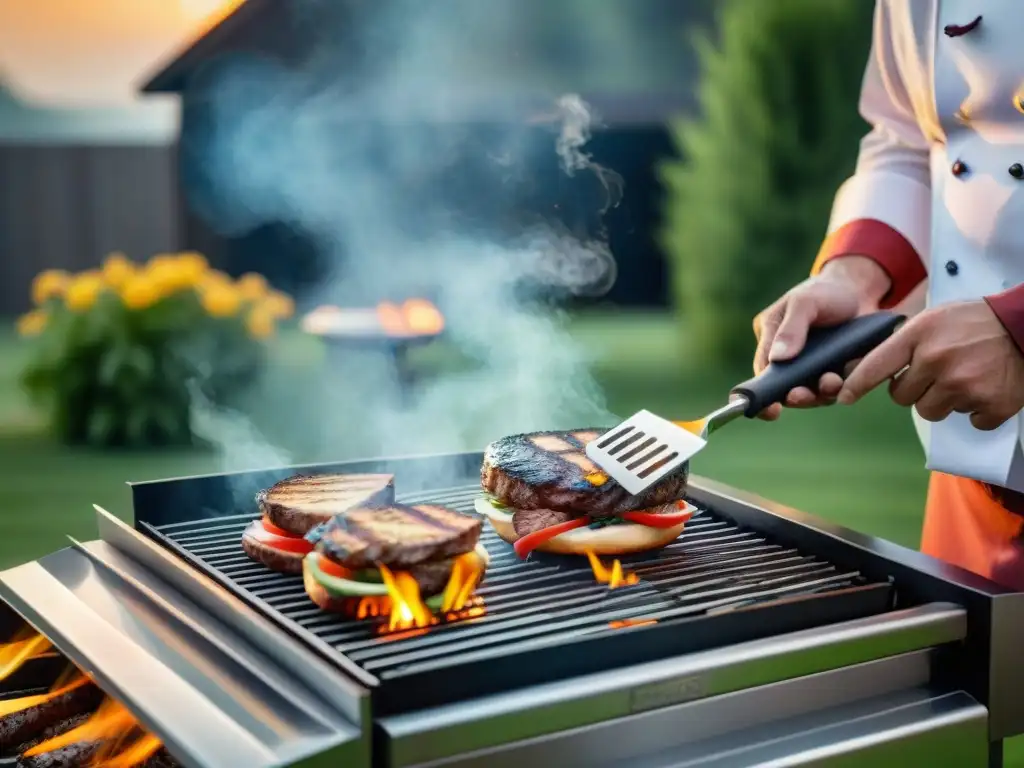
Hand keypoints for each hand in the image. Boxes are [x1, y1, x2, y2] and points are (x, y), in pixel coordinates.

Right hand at [752, 256, 890, 419]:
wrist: (858, 289)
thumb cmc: (823, 292)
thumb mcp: (804, 303)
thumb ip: (791, 329)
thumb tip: (778, 359)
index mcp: (771, 344)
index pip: (761, 375)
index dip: (761, 397)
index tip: (770, 410)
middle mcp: (790, 362)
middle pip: (787, 390)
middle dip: (796, 396)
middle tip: (802, 393)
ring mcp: (814, 370)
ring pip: (813, 393)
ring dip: (821, 392)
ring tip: (831, 381)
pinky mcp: (837, 373)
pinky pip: (837, 388)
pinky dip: (842, 385)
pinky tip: (847, 372)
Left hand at [839, 300, 1023, 429]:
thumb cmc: (974, 322)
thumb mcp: (932, 320)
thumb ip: (903, 343)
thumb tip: (861, 367)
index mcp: (920, 335)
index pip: (876, 365)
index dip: (856, 384)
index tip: (843, 397)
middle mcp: (937, 361)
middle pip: (902, 398)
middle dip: (915, 390)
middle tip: (937, 373)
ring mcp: (965, 385)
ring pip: (932, 412)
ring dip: (944, 401)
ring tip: (964, 377)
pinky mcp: (992, 405)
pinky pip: (970, 421)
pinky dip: (978, 410)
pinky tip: (988, 386)